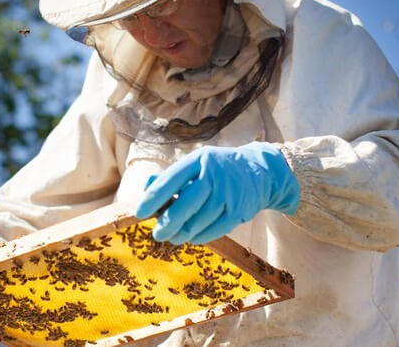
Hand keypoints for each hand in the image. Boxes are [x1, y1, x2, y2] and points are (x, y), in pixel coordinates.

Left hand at [136, 142, 298, 244]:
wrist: (258, 172)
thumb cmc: (217, 169)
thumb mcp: (196, 164)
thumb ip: (171, 177)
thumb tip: (146, 188)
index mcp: (198, 160)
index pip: (171, 180)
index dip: (153, 198)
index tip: (139, 212)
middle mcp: (214, 176)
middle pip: (184, 205)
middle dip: (166, 223)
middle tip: (157, 233)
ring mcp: (228, 194)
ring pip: (197, 222)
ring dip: (180, 233)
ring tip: (172, 236)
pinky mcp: (238, 212)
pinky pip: (212, 231)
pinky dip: (198, 237)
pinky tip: (190, 236)